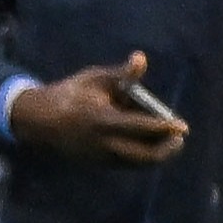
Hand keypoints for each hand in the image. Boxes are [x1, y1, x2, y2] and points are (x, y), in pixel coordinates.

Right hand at [5, 57, 190, 167]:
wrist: (39, 120)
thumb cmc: (71, 94)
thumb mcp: (94, 79)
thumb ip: (121, 74)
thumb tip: (141, 58)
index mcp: (102, 120)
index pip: (141, 127)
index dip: (164, 128)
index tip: (183, 127)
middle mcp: (103, 143)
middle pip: (143, 156)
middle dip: (166, 150)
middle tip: (180, 137)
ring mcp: (100, 157)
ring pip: (136, 163)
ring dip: (156, 154)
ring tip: (170, 140)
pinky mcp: (97, 164)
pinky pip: (127, 164)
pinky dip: (143, 156)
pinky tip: (151, 143)